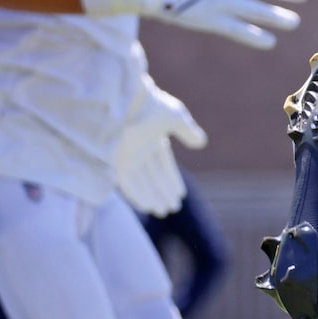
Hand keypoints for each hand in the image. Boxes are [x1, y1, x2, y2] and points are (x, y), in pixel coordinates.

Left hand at [112, 84, 208, 216]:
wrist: (125, 106)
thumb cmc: (151, 107)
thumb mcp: (175, 117)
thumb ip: (188, 130)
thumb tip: (201, 142)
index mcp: (152, 137)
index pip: (163, 164)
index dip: (172, 180)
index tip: (179, 195)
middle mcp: (139, 148)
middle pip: (153, 176)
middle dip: (162, 192)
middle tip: (172, 208)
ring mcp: (127, 156)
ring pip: (141, 183)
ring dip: (152, 197)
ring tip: (162, 212)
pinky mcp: (116, 163)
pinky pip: (127, 184)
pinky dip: (137, 196)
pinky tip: (148, 207)